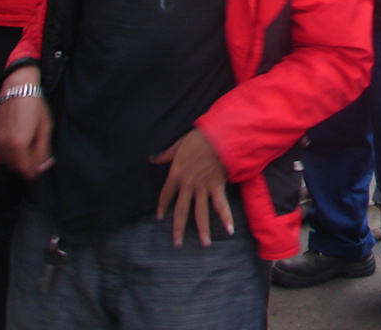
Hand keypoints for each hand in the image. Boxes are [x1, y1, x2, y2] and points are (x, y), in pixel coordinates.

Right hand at [0, 68, 52, 179]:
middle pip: (13, 166)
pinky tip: (14, 142)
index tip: (37, 173)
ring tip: (25, 147)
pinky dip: (4, 151)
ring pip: (3, 159)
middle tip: (34, 158)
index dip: (32, 173)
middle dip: (24, 165)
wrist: (17, 89)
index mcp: (18, 144)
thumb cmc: (34, 106)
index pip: (24, 168)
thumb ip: (42, 150)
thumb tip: (43, 167)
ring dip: (14, 159)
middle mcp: (2, 145)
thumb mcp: (44, 128)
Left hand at [152, 128, 233, 247]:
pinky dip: (226, 217)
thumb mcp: (178, 144)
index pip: (165, 194)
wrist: (219, 136)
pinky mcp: (217, 186)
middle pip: (181, 210)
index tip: (159, 217)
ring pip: (200, 212)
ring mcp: (202, 187)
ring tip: (204, 244)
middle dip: (178, 228)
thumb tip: (150, 158)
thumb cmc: (199, 138)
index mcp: (176, 174)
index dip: (162, 206)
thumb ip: (165, 154)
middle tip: (177, 244)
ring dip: (203, 229)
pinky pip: (221, 204)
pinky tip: (230, 229)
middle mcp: (187, 185)